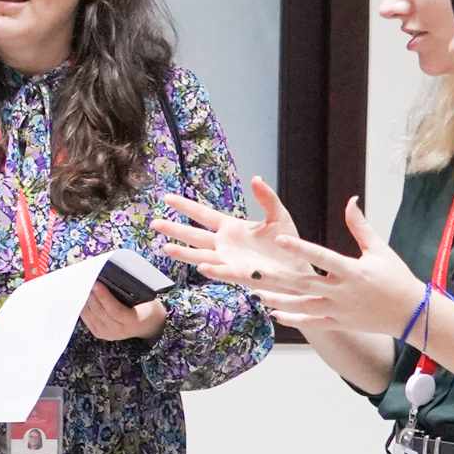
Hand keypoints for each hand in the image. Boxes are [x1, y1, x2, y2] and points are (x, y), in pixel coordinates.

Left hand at [79, 285, 165, 342]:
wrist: (147, 325)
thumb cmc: (146, 307)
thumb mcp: (146, 298)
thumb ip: (131, 291)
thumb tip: (110, 277)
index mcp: (134, 321)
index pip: (115, 310)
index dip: (104, 297)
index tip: (97, 283)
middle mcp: (120, 330)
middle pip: (100, 312)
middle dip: (91, 296)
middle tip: (86, 281)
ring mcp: (108, 333)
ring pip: (91, 315)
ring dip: (85, 300)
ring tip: (81, 286)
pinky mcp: (100, 333)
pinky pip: (87, 319)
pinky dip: (83, 307)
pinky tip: (81, 297)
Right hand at [157, 175, 304, 287]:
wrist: (299, 268)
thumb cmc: (287, 244)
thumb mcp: (278, 216)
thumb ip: (267, 198)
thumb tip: (256, 178)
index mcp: (231, 228)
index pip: (203, 215)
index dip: (185, 206)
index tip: (167, 198)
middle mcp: (225, 245)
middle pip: (194, 235)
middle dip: (174, 229)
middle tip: (154, 223)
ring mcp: (230, 261)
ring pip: (201, 256)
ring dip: (184, 253)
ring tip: (165, 248)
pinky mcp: (241, 275)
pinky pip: (224, 272)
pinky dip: (213, 270)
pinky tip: (201, 266)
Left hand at [254, 197, 425, 340]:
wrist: (412, 313)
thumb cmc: (397, 277)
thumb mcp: (380, 250)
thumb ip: (360, 227)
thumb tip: (350, 200)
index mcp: (353, 270)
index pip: (322, 256)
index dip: (300, 248)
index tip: (280, 239)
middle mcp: (343, 291)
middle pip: (304, 283)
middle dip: (277, 278)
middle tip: (253, 272)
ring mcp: (340, 309)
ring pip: (303, 306)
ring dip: (279, 301)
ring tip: (257, 294)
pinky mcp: (340, 322)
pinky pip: (313, 323)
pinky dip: (294, 320)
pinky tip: (275, 315)